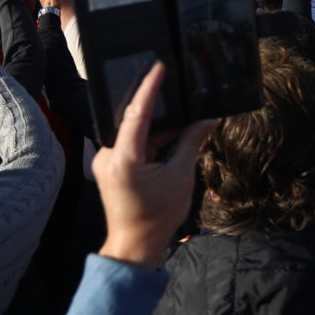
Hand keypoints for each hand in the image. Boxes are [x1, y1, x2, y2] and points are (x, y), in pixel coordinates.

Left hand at [93, 62, 216, 269]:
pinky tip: (169, 130)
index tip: (158, 67)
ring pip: (132, 131)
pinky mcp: (111, 166)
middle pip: (132, 119)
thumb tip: (207, 120)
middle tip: (171, 81)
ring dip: (155, 123)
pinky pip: (130, 142)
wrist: (134, 247)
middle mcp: (108, 155)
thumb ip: (191, 143)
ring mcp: (106, 160)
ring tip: (179, 109)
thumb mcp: (180, 178)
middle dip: (154, 103)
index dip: (148, 88)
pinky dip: (149, 137)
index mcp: (124, 159)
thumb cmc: (157, 217)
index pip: (137, 114)